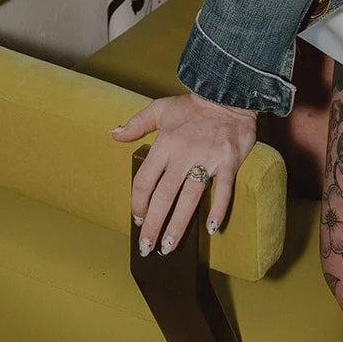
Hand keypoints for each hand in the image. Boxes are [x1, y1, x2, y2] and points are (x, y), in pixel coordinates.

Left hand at [112, 93, 256, 255]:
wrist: (227, 93)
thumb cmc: (193, 105)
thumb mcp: (160, 109)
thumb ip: (136, 124)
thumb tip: (113, 134)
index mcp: (165, 143)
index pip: (145, 181)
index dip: (138, 203)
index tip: (137, 219)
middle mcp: (183, 153)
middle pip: (164, 196)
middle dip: (153, 224)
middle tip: (147, 247)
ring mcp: (207, 158)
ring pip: (189, 198)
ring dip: (178, 224)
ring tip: (169, 246)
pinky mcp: (229, 161)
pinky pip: (224, 190)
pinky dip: (218, 209)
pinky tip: (211, 228)